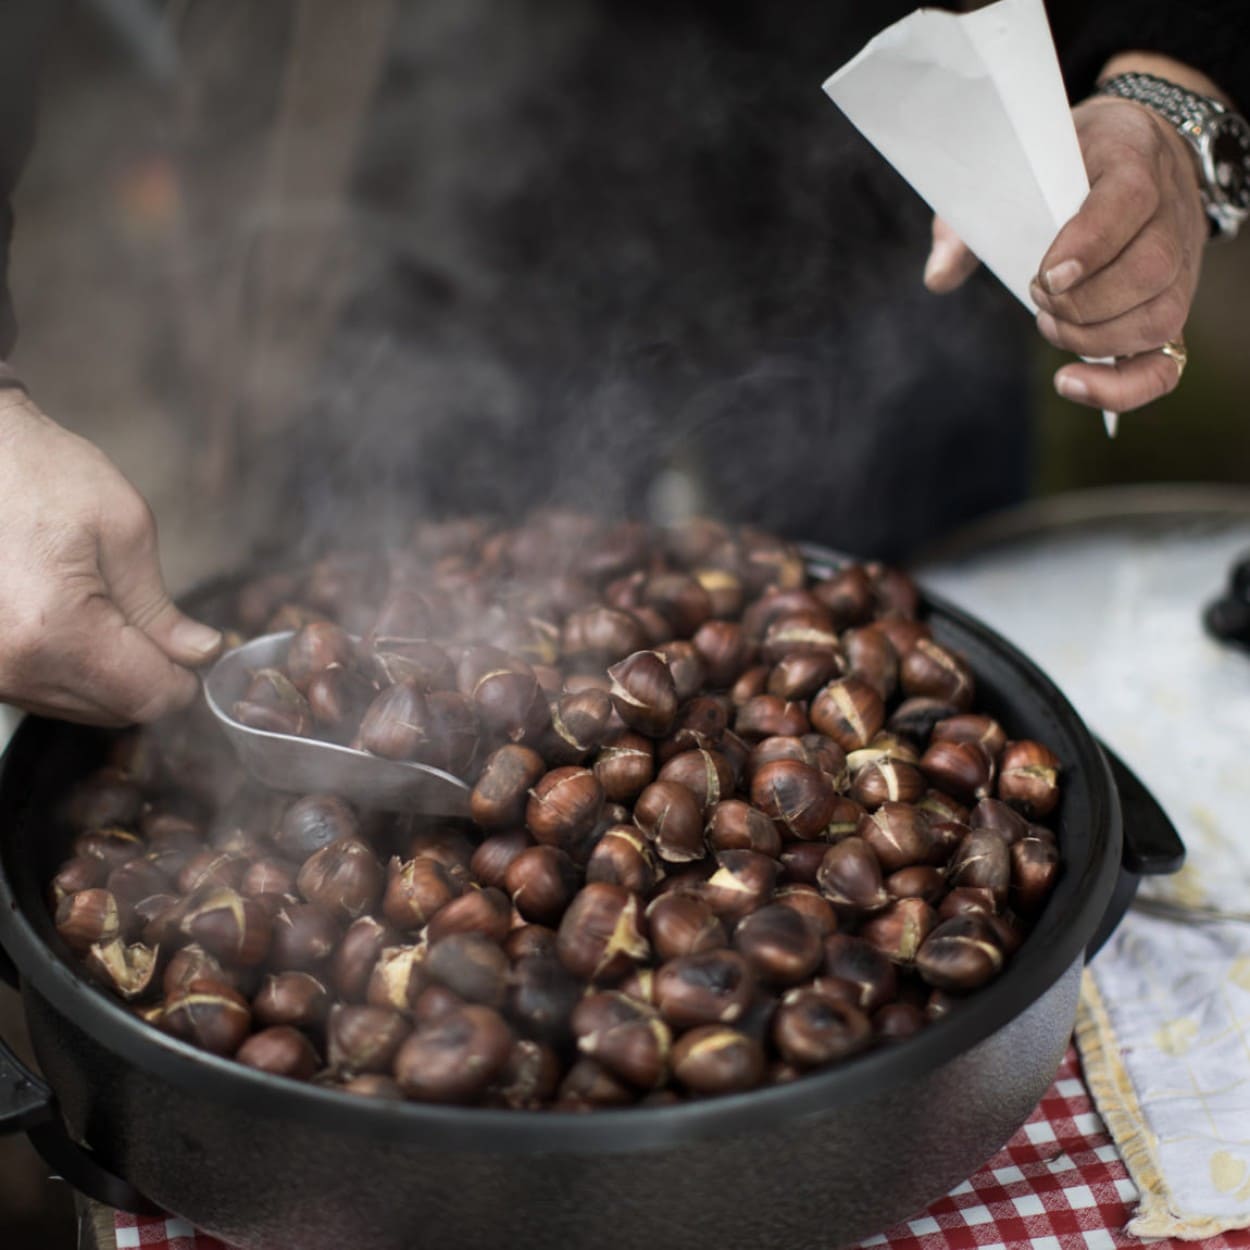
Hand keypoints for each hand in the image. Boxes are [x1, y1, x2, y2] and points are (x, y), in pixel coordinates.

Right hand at [0, 390, 221, 724]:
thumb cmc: (39, 474)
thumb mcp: (123, 529)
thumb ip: (160, 607)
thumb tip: (200, 653)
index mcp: (55, 629)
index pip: (146, 697)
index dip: (185, 682)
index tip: (198, 652)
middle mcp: (11, 665)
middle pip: (114, 712)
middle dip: (151, 679)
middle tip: (166, 631)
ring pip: (79, 709)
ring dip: (113, 679)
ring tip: (115, 616)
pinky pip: (43, 692)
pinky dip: (76, 672)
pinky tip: (81, 625)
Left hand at [923, 97, 1207, 413]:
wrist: (1135, 151)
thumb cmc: (1057, 166)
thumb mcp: (1012, 168)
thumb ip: (969, 220)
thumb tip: (937, 277)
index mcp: (1130, 154)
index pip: (1130, 198)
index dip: (1090, 243)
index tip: (1047, 276)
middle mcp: (1170, 209)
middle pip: (1153, 267)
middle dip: (1082, 302)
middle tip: (1038, 299)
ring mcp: (1182, 261)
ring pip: (1162, 315)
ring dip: (1095, 339)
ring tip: (1050, 325)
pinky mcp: (1172, 304)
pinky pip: (1168, 361)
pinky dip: (1123, 387)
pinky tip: (1074, 384)